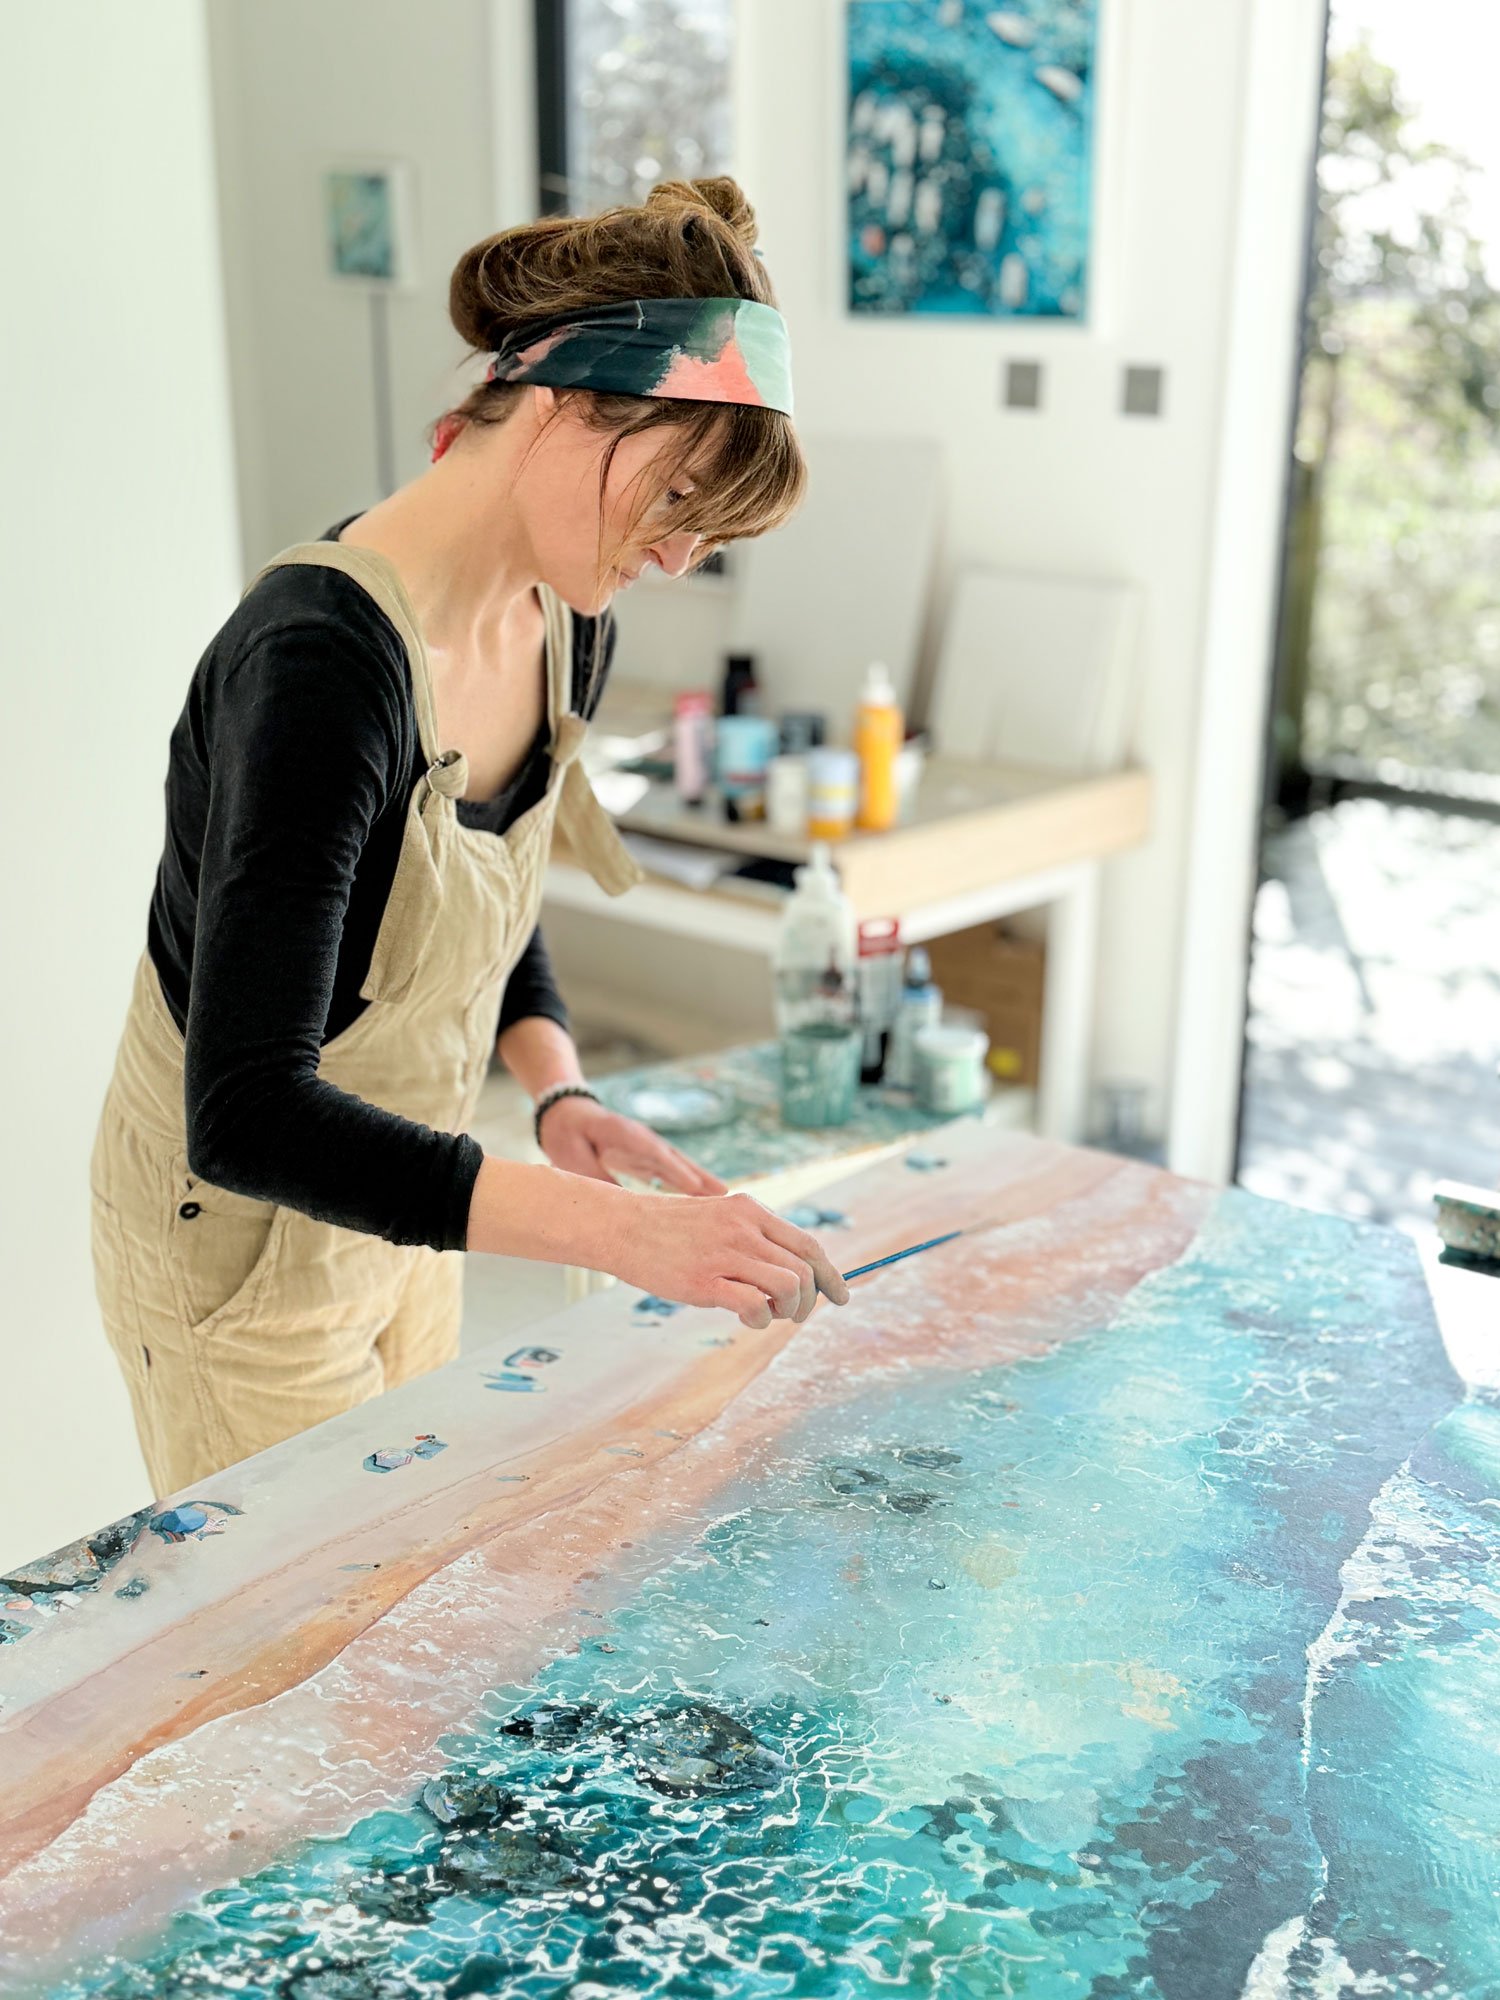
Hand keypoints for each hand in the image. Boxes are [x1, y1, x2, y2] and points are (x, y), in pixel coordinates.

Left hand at [537, 1095, 726, 1195]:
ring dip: (699, 1179)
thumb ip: (594, 1176)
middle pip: (675, 1158)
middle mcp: (641, 1138)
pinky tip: (699, 1195)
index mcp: (623, 1133)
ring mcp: (645, 1145)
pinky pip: (668, 1169)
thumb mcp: (571, 1155)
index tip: (694, 1186)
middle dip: (699, 1175)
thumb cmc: (566, 1131)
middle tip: (724, 1193)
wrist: (565, 1112)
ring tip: (722, 1195)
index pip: (654, 1152)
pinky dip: (685, 1180)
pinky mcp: (645, 1154)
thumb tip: (616, 1204)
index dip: (674, 1169)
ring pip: (677, 1164)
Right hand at [601, 1188, 850, 1329]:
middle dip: (809, 1300)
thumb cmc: (671, 1228)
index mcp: (751, 1209)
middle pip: (804, 1269)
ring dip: (789, 1310)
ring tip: (768, 1313)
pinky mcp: (705, 1282)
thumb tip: (791, 1272)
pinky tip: (746, 1317)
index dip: (831, 1275)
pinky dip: (761, 1318)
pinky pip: (756, 1306)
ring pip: (789, 1286)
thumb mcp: (720, 1217)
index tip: (841, 1295)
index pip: (809, 1244)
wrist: (622, 1226)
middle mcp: (745, 1228)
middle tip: (792, 1314)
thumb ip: (754, 1237)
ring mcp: (726, 1254)